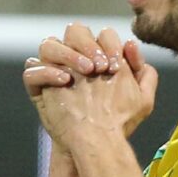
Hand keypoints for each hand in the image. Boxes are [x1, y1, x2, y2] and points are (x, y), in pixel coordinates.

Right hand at [24, 25, 158, 140]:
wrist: (97, 144)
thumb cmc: (119, 121)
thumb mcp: (142, 100)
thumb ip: (145, 73)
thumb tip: (130, 45)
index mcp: (98, 56)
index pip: (100, 34)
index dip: (110, 43)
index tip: (117, 65)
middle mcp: (75, 59)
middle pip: (73, 31)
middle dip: (88, 44)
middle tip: (100, 66)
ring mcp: (55, 71)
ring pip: (49, 45)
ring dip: (68, 53)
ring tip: (86, 71)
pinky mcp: (39, 87)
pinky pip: (32, 70)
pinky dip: (46, 71)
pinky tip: (65, 81)